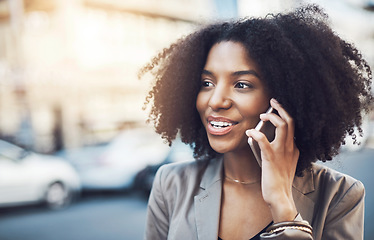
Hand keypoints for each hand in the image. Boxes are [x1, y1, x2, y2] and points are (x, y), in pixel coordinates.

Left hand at [246, 98, 298, 221]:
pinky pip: (264, 140)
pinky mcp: (271, 158)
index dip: (285, 114)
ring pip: (282, 126)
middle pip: (290, 121)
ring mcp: (282, 152)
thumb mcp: (283, 163)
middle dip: (281, 108)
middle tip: (273, 101)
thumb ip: (278, 151)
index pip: (293, 126)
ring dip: (271, 117)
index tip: (278, 107)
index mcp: (294, 149)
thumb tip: (264, 138)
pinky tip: (249, 132)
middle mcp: (290, 148)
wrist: (280, 196)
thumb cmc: (278, 181)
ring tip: (262, 115)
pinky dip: (256, 134)